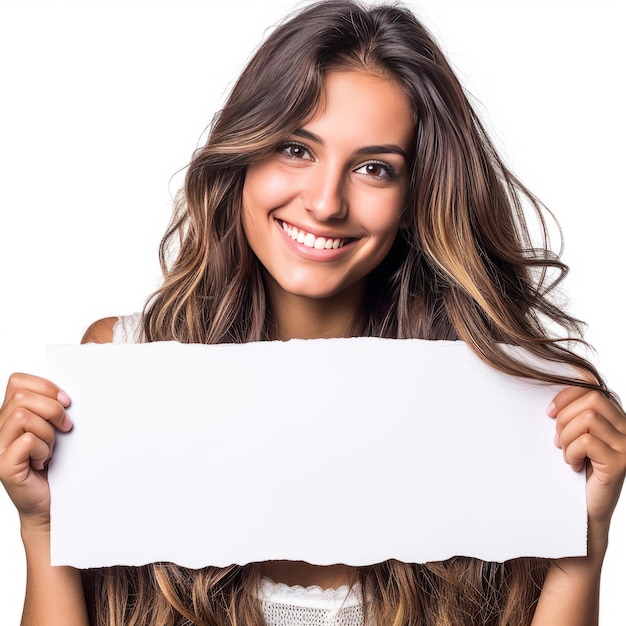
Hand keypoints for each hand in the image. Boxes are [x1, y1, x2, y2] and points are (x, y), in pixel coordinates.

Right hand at [0, 373, 71, 527]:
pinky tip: (42, 461)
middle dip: (52, 409)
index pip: (17, 382)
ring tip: (49, 449)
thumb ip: (48, 409)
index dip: (45, 387)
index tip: (65, 401)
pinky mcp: (4, 465)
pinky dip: (43, 449)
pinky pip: (26, 440)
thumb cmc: (50, 464)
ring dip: (47, 432)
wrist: (46, 501)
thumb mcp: (51, 428)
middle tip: (64, 427)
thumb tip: (63, 396)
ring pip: (23, 416)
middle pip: (21, 396)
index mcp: (7, 416)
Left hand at [549, 387, 625, 529]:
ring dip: (567, 437)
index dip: (566, 396)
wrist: (587, 507)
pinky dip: (572, 452)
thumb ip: (572, 414)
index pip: (593, 387)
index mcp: (615, 416)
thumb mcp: (574, 434)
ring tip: (567, 454)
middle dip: (565, 418)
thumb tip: (551, 397)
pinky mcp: (620, 463)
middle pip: (592, 399)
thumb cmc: (578, 466)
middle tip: (559, 441)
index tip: (550, 412)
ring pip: (588, 419)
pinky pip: (587, 442)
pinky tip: (574, 465)